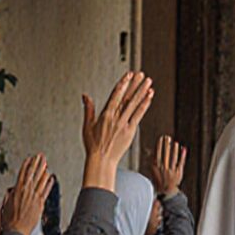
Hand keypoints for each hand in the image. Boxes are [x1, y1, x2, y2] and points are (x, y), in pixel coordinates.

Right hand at [2, 154, 51, 234]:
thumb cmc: (9, 220)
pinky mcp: (40, 203)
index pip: (23, 173)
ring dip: (44, 171)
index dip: (27, 165)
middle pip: (33, 174)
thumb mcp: (6, 204)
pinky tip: (51, 178)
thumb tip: (13, 190)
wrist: (16, 230)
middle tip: (41, 156)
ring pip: (41, 180)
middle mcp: (27, 191)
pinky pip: (46, 190)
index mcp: (17, 190)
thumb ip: (11, 195)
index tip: (30, 158)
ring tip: (46, 163)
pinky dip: (49, 183)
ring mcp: (35, 197)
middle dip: (37, 163)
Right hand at [80, 72, 155, 191]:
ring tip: (148, 82)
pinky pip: (138, 115)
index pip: (115, 95)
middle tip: (141, 74)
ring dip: (142, 92)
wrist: (101, 159)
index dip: (123, 83)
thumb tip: (85, 96)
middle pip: (126, 97)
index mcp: (105, 114)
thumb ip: (88, 108)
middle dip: (135, 84)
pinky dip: (144, 105)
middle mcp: (115, 117)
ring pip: (134, 104)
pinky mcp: (130, 130)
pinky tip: (149, 98)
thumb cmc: (93, 145)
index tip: (128, 75)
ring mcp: (124, 124)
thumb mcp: (87, 125)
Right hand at [146, 136, 187, 195]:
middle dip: (166, 146)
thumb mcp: (153, 170)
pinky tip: (183, 149)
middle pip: (165, 155)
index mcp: (156, 167)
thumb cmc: (159, 178)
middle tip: (168, 138)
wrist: (166, 191)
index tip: (161, 138)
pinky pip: (181, 163)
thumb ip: (153, 159)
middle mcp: (163, 169)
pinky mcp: (178, 173)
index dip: (159, 145)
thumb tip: (150, 149)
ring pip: (173, 158)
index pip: (157, 154)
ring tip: (175, 143)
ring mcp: (171, 171)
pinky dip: (182, 156)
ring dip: (174, 150)